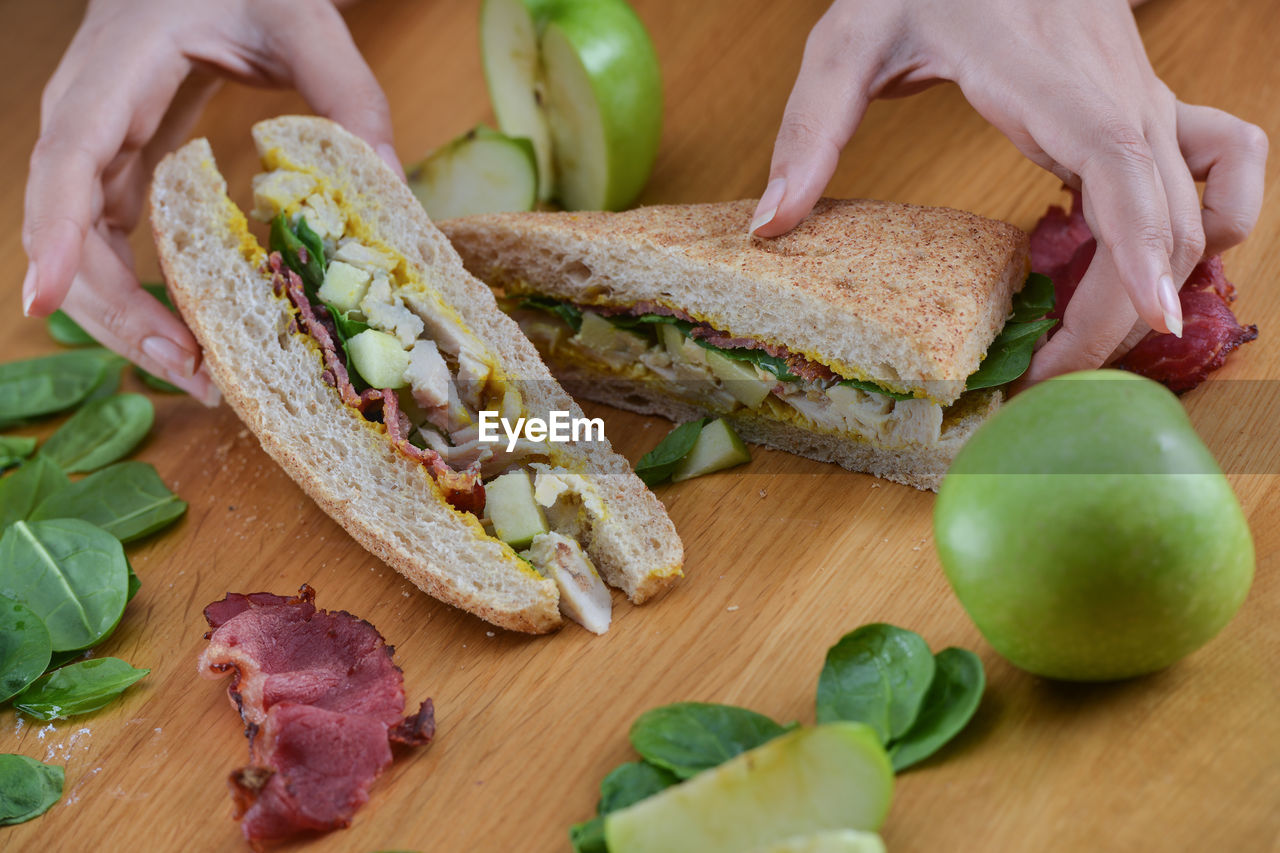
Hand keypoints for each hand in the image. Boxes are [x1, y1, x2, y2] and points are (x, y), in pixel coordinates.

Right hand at [22, 0, 404, 403]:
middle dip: (111, 305)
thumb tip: (390, 182)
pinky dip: (144, 293)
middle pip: (67, 222)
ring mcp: (99, 145)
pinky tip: (193, 336)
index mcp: (119, 69)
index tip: (43, 300)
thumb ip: (349, 97)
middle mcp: (89, 113)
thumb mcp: (305, 23)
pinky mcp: (122, 168)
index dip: (54, 232)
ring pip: (84, 244)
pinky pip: (113, 241)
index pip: (68, 156)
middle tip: (187, 369)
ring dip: (128, 314)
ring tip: (198, 372)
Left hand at [750, 0, 1267, 382]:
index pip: (1121, 157)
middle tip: (1047, 379)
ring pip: (1194, 204)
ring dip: (1158, 281)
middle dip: (1121, 309)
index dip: (1141, 243)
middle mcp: (1112, 88)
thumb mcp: (849, 39)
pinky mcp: (1146, 101)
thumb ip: (810, 129)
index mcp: (1043, 73)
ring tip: (1082, 340)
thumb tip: (773, 225)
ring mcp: (1141, 95)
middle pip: (1162, 212)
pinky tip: (1143, 259)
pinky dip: (1205, 220)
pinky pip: (1220, 163)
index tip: (1150, 317)